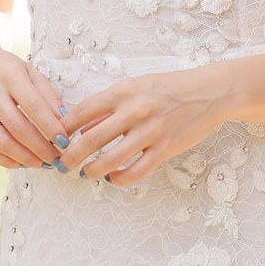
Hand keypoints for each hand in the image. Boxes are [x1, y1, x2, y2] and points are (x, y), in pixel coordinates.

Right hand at [0, 42, 68, 171]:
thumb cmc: (4, 67)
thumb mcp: (29, 71)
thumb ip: (47, 95)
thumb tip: (63, 121)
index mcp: (9, 75)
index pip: (33, 105)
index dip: (50, 126)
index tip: (64, 141)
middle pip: (17, 127)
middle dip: (40, 147)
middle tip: (56, 158)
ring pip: (1, 142)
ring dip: (24, 158)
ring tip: (41, 163)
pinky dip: (5, 161)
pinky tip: (20, 162)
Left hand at [58, 67, 230, 184]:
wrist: (209, 91)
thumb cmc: (169, 87)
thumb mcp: (136, 86)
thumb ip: (110, 105)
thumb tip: (83, 127)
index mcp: (124, 91)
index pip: (83, 111)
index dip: (64, 128)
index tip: (55, 139)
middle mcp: (135, 111)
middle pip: (92, 139)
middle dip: (72, 156)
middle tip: (63, 164)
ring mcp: (151, 132)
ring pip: (111, 160)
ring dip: (93, 171)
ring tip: (87, 173)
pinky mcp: (165, 149)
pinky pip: (136, 172)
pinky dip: (120, 179)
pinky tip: (114, 178)